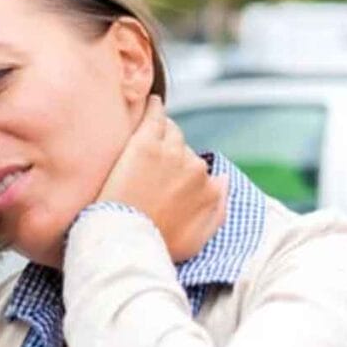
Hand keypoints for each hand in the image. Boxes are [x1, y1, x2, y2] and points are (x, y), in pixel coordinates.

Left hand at [97, 95, 227, 262]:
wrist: (124, 237)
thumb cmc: (156, 244)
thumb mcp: (196, 240)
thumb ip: (217, 210)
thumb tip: (222, 180)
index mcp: (209, 188)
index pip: (199, 169)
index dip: (180, 174)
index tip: (164, 181)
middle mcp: (195, 167)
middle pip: (185, 150)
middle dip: (170, 156)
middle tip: (149, 166)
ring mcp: (171, 153)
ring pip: (172, 132)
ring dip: (162, 133)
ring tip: (147, 137)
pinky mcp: (145, 144)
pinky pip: (154, 116)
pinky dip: (154, 107)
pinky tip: (151, 102)